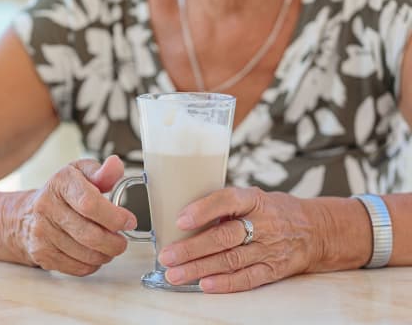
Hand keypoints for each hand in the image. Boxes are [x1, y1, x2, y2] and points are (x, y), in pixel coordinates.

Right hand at [9, 156, 136, 275]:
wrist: (27, 215)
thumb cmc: (61, 193)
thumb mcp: (81, 173)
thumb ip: (102, 172)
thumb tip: (115, 166)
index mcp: (60, 184)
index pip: (89, 203)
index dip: (114, 216)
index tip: (128, 221)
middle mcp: (47, 207)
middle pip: (90, 234)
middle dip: (114, 242)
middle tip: (122, 240)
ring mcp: (42, 233)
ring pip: (86, 255)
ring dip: (106, 254)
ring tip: (109, 246)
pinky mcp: (42, 254)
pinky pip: (77, 267)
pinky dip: (92, 264)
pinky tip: (93, 253)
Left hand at [157, 187, 326, 292]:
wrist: (314, 230)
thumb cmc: (274, 211)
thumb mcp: (253, 197)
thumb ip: (225, 206)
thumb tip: (185, 217)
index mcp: (254, 200)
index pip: (227, 200)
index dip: (203, 210)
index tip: (180, 220)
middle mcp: (263, 224)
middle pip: (224, 237)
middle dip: (192, 248)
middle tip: (168, 256)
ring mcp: (269, 248)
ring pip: (230, 260)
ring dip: (200, 268)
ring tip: (175, 274)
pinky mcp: (273, 269)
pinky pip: (247, 278)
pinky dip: (225, 283)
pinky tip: (205, 285)